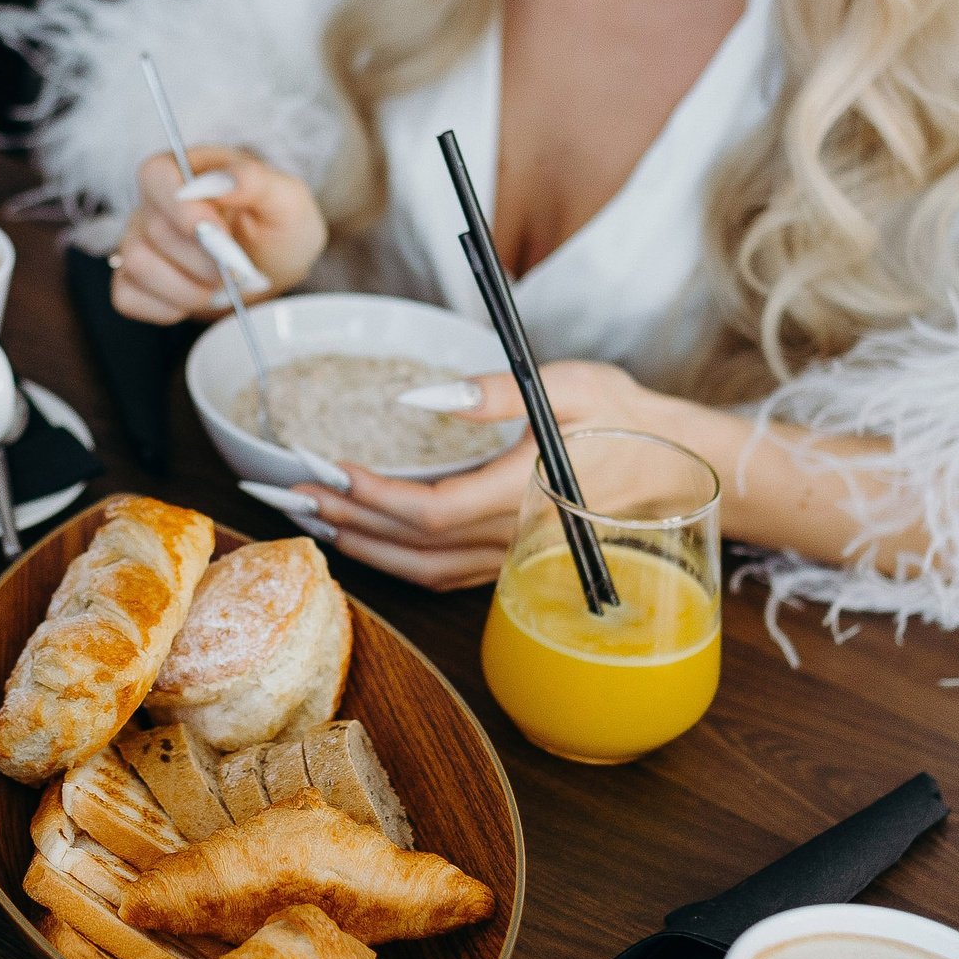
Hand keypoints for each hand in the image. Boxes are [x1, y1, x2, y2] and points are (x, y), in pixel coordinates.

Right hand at [112, 146, 325, 323]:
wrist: (274, 270)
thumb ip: (257, 182)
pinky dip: (168, 308)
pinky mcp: (133, 281)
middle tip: (236, 270)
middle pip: (153, 229)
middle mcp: (152, 205)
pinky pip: (128, 298)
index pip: (156, 174)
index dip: (182, 208)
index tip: (219, 232)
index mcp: (184, 171)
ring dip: (186, 288)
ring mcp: (138, 243)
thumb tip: (225, 181)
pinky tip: (196, 298)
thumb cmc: (277, 228)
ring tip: (219, 287)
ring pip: (138, 265)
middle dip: (201, 259)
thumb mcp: (286, 200)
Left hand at [295, 360, 671, 589]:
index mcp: (522, 494)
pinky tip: (358, 538)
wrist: (674, 467)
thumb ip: (492, 392)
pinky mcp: (508, 564)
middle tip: (284, 490)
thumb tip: (420, 396)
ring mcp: (510, 560)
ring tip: (307, 515)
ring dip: (358, 544)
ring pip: (417, 569)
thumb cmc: (624, 418)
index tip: (323, 465)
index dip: (369, 493)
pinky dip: (390, 560)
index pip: (427, 510)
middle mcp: (512, 539)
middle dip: (341, 516)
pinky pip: (438, 575)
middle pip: (408, 544)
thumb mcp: (566, 382)